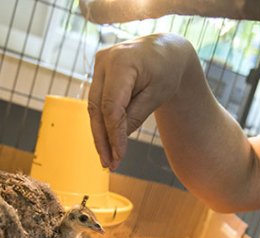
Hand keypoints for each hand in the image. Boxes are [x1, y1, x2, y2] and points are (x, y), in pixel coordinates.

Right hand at [87, 33, 195, 169]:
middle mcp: (105, 60)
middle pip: (97, 107)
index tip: (119, 156)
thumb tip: (116, 140)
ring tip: (108, 159)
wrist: (165, 52)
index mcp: (122, 62)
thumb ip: (135, 116)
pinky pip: (97, 101)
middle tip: (109, 164)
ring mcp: (98, 65)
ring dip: (100, 134)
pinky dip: (102, 122)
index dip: (113, 134)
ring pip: (93, 106)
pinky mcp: (98, 72)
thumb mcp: (156, 96)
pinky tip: (108, 143)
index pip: (111, 106)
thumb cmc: (166, 71)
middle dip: (102, 138)